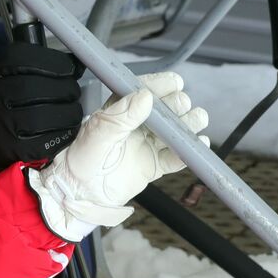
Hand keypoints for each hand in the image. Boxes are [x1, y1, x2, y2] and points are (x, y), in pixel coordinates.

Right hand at [0, 43, 82, 170]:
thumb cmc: (8, 100)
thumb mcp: (15, 72)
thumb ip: (43, 65)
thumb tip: (78, 64)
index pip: (33, 60)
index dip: (60, 65)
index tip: (71, 70)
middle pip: (42, 88)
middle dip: (68, 89)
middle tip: (73, 93)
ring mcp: (4, 123)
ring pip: (48, 115)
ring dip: (70, 113)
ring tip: (72, 112)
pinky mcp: (14, 148)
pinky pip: (48, 139)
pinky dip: (64, 133)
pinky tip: (65, 128)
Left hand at [29, 72, 207, 241]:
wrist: (79, 194)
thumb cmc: (81, 160)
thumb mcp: (98, 133)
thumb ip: (121, 115)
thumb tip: (145, 97)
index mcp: (122, 110)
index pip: (145, 91)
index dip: (161, 85)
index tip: (175, 83)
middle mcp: (138, 125)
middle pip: (167, 109)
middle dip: (179, 105)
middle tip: (182, 108)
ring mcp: (148, 144)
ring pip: (176, 131)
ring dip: (190, 124)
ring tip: (197, 121)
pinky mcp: (154, 165)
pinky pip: (176, 158)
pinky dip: (189, 152)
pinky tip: (198, 145)